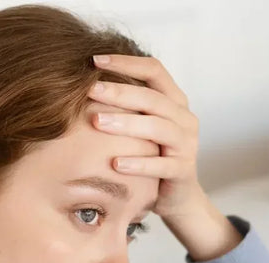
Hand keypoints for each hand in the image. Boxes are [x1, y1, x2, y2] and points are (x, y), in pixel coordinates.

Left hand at [87, 54, 204, 220]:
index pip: (154, 70)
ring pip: (159, 128)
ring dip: (127, 124)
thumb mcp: (140, 125)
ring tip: (97, 122)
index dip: (126, 62)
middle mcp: (184, 118)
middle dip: (120, 92)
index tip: (94, 60)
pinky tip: (115, 164)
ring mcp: (187, 144)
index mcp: (174, 101)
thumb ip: (124, 105)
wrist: (177, 196)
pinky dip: (138, 163)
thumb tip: (82, 81)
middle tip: (90, 90)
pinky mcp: (183, 171)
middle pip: (153, 98)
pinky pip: (162, 165)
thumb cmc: (151, 154)